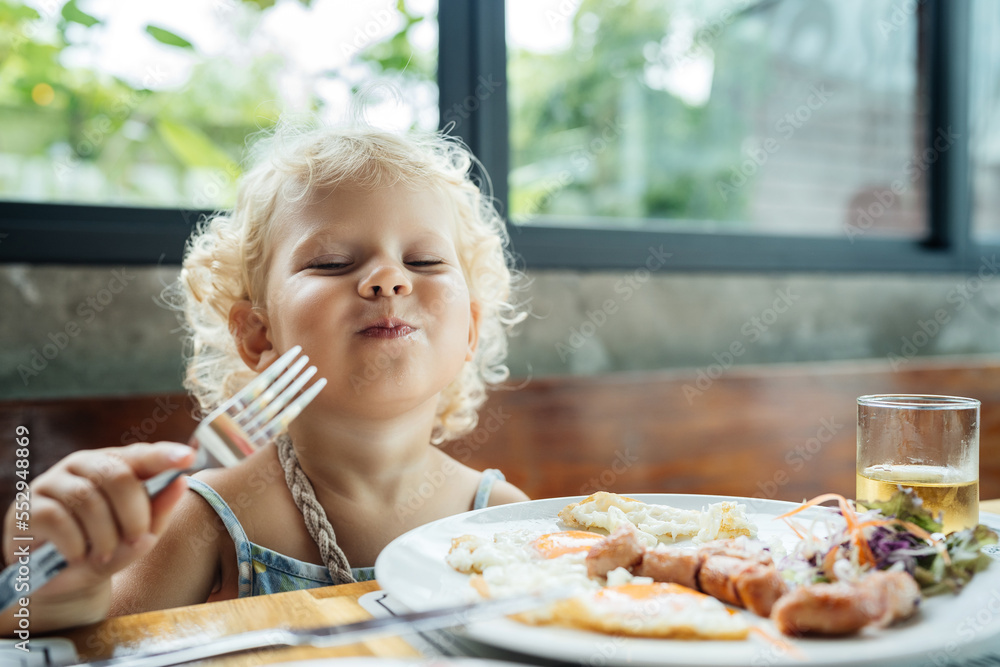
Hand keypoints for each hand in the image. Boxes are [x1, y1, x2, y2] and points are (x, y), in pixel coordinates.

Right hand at [1, 442, 195, 632]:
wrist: (62, 581)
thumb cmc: (106, 549)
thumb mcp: (137, 537)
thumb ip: (159, 513)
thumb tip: (180, 483)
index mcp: (114, 466)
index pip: (141, 454)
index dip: (164, 454)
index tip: (187, 457)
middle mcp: (83, 466)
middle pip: (116, 475)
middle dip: (134, 512)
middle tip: (138, 538)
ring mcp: (52, 482)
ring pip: (87, 498)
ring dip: (104, 534)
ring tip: (105, 554)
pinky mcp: (28, 506)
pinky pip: (56, 518)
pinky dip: (75, 543)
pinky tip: (78, 555)